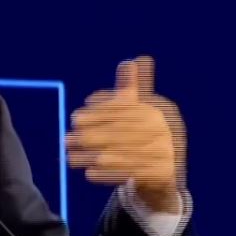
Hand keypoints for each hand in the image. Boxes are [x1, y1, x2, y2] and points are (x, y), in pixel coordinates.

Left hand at [65, 55, 186, 212]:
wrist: (164, 170)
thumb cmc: (143, 134)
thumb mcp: (137, 110)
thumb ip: (130, 89)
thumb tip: (129, 61)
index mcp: (157, 111)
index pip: (122, 110)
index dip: (96, 113)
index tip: (74, 118)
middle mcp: (165, 130)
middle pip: (121, 133)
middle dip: (91, 136)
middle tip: (67, 138)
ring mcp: (168, 152)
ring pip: (122, 154)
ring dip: (94, 157)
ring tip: (71, 157)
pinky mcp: (165, 173)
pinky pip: (131, 173)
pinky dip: (109, 174)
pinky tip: (89, 173)